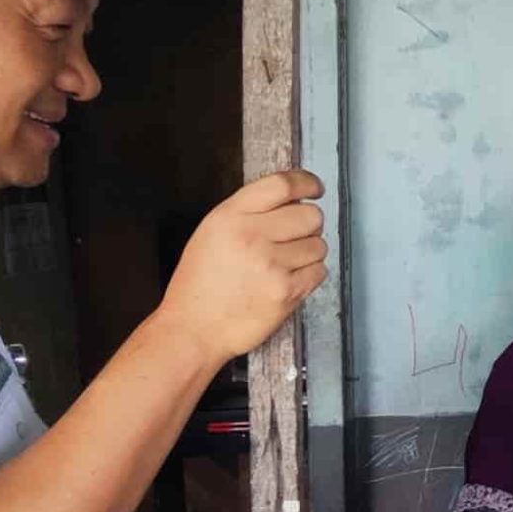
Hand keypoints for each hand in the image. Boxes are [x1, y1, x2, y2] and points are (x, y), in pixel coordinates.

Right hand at [155, 171, 327, 361]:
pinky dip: (309, 275)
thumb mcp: (213, 233)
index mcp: (230, 216)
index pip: (282, 184)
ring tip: (282, 265)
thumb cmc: (201, 283)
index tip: (315, 188)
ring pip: (319, 244)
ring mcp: (271, 265)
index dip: (306, 182)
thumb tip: (293, 198)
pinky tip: (287, 281)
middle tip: (292, 238)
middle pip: (310, 214)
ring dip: (308, 253)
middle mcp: (251, 236)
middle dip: (308, 225)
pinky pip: (319, 271)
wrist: (193, 329)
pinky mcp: (286, 292)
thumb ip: (248, 211)